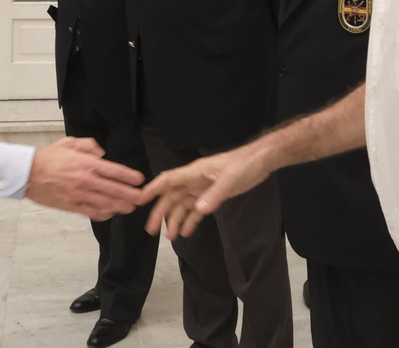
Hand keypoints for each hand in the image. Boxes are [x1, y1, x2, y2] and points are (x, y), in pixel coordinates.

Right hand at [26, 137, 145, 220]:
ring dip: (121, 206)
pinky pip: (91, 212)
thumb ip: (89, 146)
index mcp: (87, 164)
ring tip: (131, 208)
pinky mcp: (71, 206)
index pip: (115, 171)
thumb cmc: (49, 157)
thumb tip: (102, 153)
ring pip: (105, 203)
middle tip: (143, 198)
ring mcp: (79, 195)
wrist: (27, 173)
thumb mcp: (70, 143)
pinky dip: (103, 213)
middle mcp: (86, 180)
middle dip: (131, 195)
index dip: (130, 177)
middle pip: (115, 190)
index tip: (140, 180)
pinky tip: (111, 213)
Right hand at [140, 143, 271, 239]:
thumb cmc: (244, 165)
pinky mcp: (212, 195)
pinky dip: (191, 220)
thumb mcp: (229, 180)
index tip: (138, 201)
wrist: (260, 161)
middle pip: (171, 197)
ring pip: (182, 205)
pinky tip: (186, 232)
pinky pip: (196, 209)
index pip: (167, 180)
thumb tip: (197, 210)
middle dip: (160, 213)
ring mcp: (202, 188)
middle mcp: (194, 180)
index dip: (152, 190)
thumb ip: (214, 195)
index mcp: (194, 172)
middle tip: (152, 231)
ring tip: (170, 237)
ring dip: (175, 220)